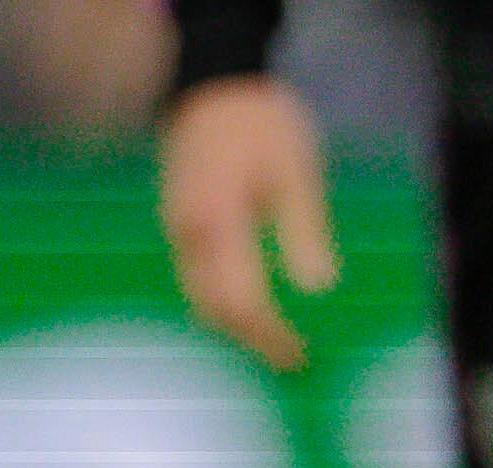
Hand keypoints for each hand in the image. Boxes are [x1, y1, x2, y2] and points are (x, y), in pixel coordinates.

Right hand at [158, 75, 338, 370]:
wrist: (215, 81)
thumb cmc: (261, 123)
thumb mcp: (297, 171)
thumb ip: (304, 230)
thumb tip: (317, 288)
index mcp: (217, 221)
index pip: (241, 302)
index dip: (270, 336)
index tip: (301, 354)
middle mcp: (187, 233)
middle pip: (214, 310)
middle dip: (253, 342)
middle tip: (293, 360)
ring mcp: (176, 230)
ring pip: (199, 300)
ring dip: (236, 330)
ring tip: (275, 344)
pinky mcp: (178, 226)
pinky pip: (195, 281)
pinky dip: (223, 305)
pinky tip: (251, 312)